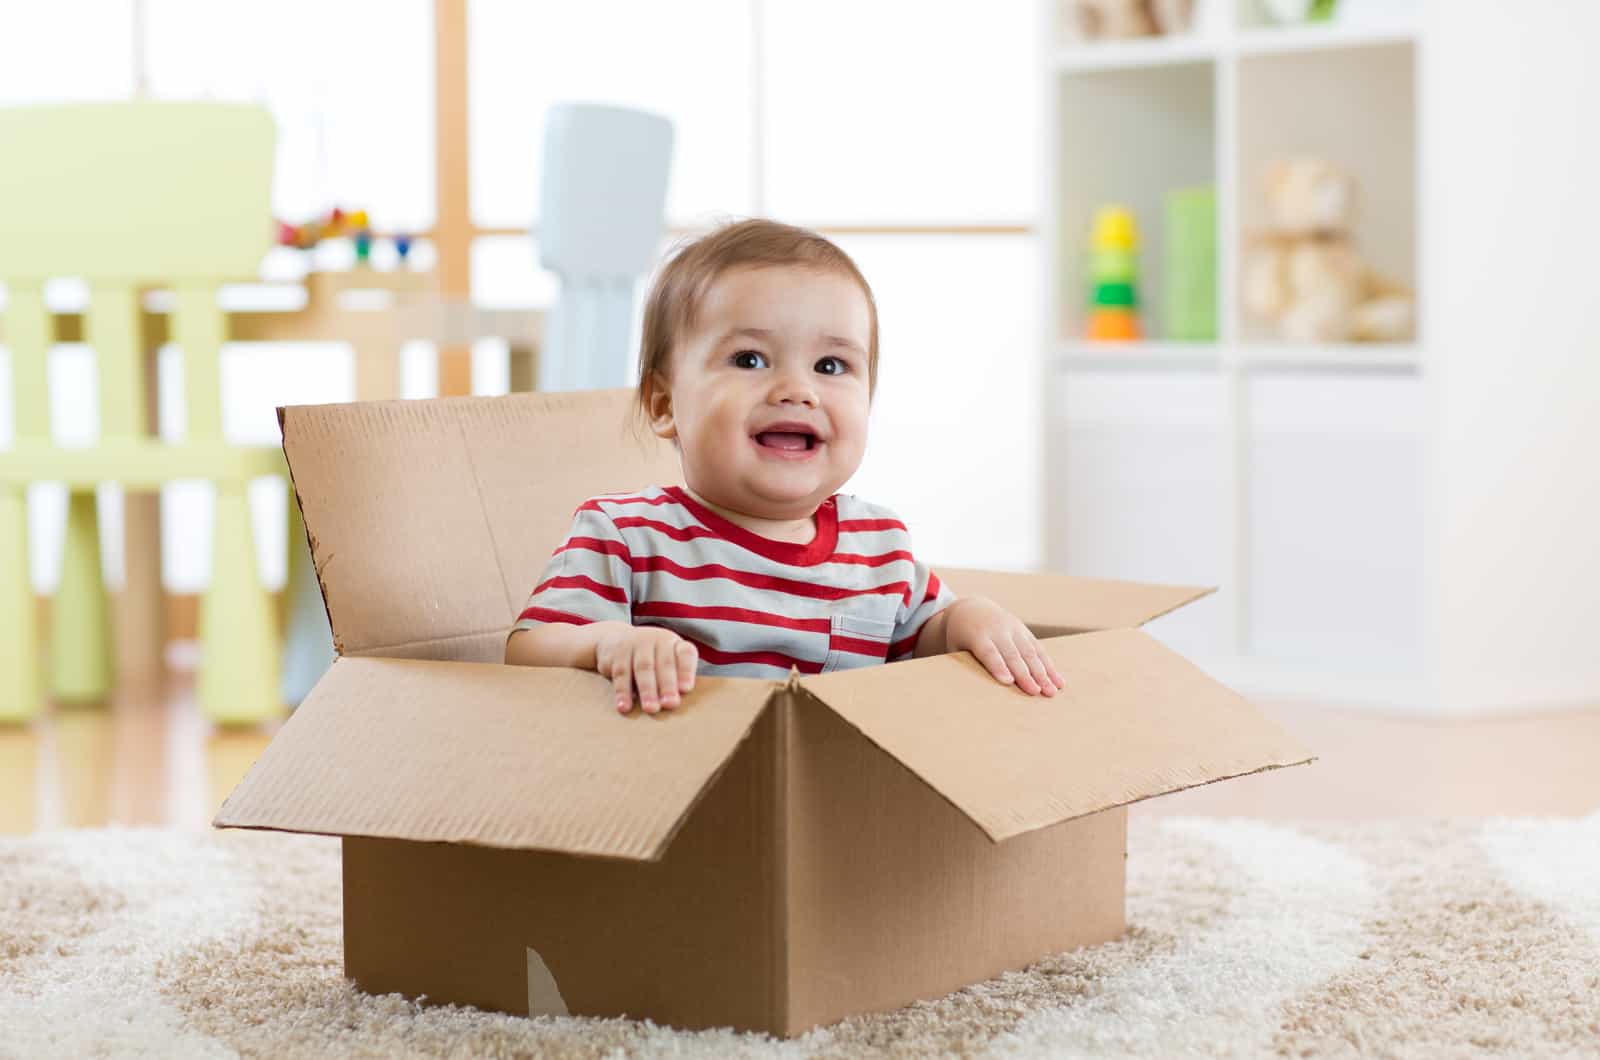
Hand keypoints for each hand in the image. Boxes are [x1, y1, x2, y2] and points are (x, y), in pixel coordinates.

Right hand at [594, 625, 698, 714]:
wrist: (614, 639)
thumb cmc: (650, 658)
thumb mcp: (666, 663)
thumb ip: (675, 680)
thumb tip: (677, 704)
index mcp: (674, 644)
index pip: (685, 654)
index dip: (686, 671)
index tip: (686, 689)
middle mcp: (657, 640)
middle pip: (665, 664)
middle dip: (668, 685)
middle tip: (670, 704)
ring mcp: (636, 644)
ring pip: (643, 668)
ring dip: (647, 690)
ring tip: (651, 708)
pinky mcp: (617, 654)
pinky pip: (621, 674)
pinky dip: (622, 692)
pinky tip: (624, 706)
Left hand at [943, 597, 1063, 696]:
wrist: (971, 609)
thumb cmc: (961, 636)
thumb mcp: (956, 646)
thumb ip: (966, 662)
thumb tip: (971, 689)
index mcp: (978, 634)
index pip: (989, 652)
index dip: (999, 667)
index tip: (1008, 681)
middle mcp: (998, 630)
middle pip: (1013, 654)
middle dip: (1026, 674)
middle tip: (1036, 692)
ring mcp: (1013, 629)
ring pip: (1030, 652)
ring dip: (1043, 673)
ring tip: (1052, 690)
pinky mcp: (1024, 631)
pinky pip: (1039, 649)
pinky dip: (1049, 666)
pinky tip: (1058, 680)